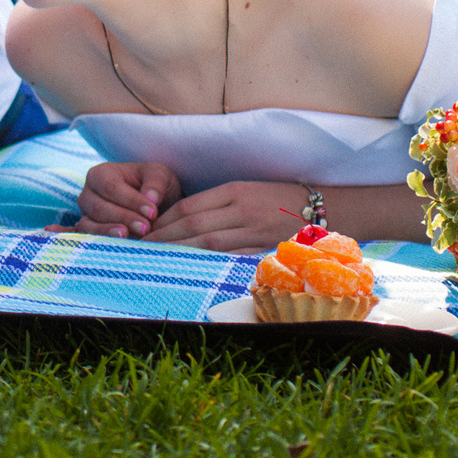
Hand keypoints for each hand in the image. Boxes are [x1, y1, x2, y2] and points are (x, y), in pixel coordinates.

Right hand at [74, 160, 181, 237]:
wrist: (154, 205)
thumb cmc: (153, 186)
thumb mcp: (160, 176)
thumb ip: (156, 183)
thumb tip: (151, 198)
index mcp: (102, 173)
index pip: (110, 187)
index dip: (130, 200)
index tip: (151, 212)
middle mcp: (88, 193)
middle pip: (98, 206)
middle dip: (123, 218)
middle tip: (146, 227)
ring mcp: (86, 213)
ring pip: (90, 224)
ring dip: (111, 231)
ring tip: (132, 236)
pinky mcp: (88, 231)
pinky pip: (89, 237)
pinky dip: (103, 241)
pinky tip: (121, 244)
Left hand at [140, 180, 307, 250]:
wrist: (315, 208)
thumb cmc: (273, 198)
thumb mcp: (244, 190)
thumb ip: (216, 204)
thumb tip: (180, 219)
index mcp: (233, 190)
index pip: (189, 206)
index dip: (165, 219)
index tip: (147, 229)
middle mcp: (241, 208)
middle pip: (194, 224)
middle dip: (165, 237)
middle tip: (143, 247)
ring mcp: (252, 230)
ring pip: (209, 243)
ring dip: (181, 251)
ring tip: (160, 258)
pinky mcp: (262, 248)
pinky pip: (229, 257)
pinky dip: (208, 262)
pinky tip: (191, 267)